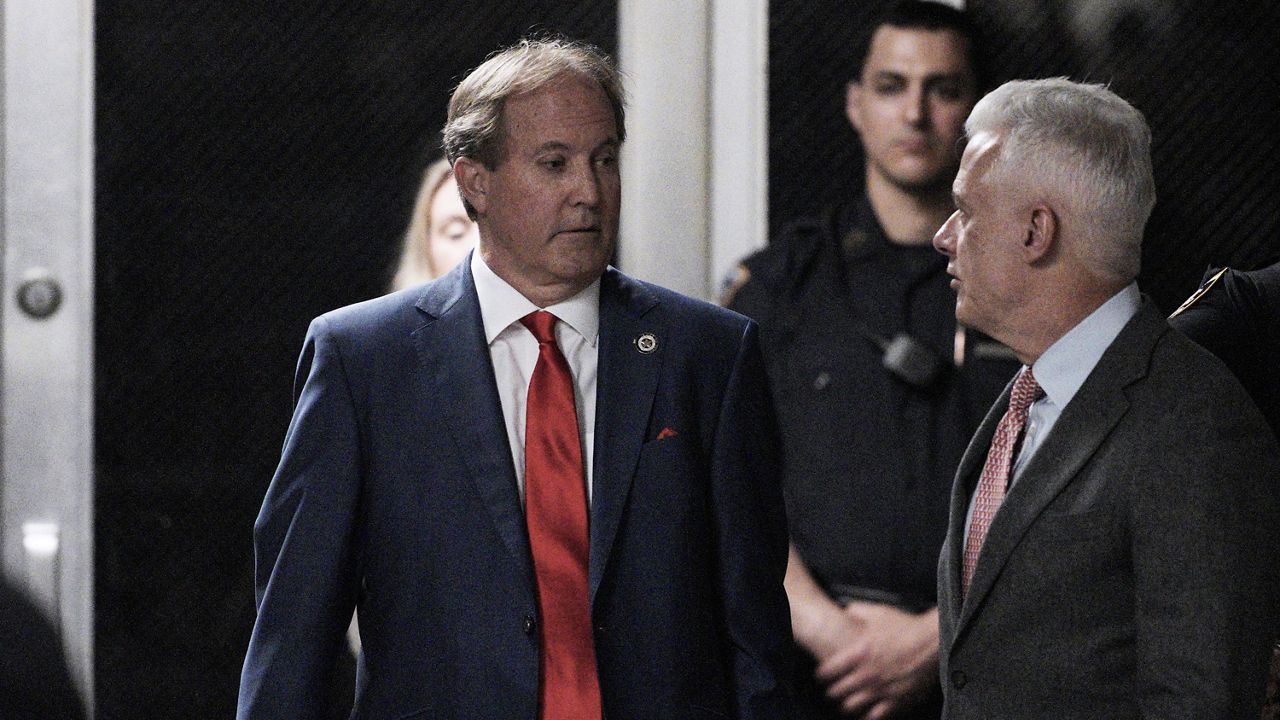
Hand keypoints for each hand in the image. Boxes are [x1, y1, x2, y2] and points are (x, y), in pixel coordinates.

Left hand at [813, 602, 939, 718]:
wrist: (933, 642)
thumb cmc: (906, 626)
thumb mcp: (878, 612)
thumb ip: (856, 611)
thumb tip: (844, 609)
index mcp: (859, 653)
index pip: (828, 671)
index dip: (821, 674)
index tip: (820, 675)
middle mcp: (867, 674)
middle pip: (837, 691)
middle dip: (831, 691)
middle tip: (831, 690)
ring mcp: (881, 689)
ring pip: (852, 706)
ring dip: (846, 704)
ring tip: (846, 703)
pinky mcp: (897, 700)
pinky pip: (876, 716)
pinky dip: (867, 716)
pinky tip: (865, 714)